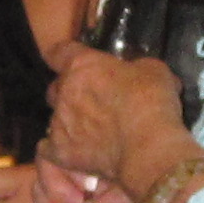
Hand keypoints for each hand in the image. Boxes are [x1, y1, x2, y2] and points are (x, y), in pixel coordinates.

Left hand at [39, 47, 184, 190]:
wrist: (148, 148)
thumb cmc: (151, 106)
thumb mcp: (153, 70)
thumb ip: (135, 67)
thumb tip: (138, 72)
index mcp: (82, 66)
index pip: (57, 51)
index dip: (60, 53)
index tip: (67, 58)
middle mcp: (65, 91)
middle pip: (56, 87)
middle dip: (70, 91)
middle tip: (93, 99)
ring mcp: (60, 122)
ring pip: (57, 117)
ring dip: (71, 120)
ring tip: (96, 130)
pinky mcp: (61, 151)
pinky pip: (51, 147)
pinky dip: (63, 148)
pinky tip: (80, 151)